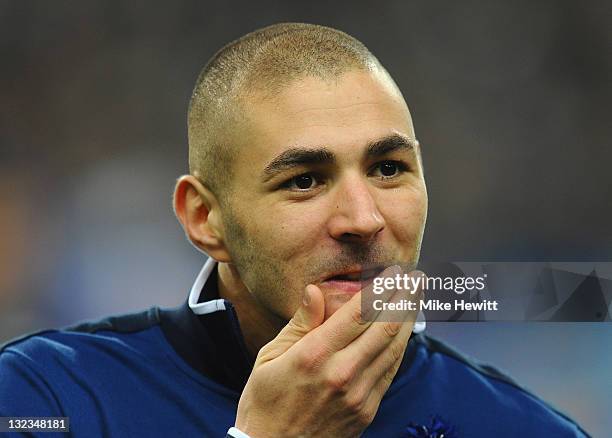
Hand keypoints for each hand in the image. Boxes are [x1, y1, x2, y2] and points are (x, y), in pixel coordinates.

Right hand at [234, 266, 421, 437]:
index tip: (394, 272)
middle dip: (405, 298)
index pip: (358, 313)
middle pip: (385, 328)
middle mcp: (342, 373)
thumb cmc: (264, 401)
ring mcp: (358, 394)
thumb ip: (299, 324)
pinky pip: (391, 371)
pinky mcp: (367, 410)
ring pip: (394, 348)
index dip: (381, 289)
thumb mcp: (270, 357)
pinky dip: (401, 346)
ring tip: (417, 297)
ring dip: (409, 319)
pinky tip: (405, 331)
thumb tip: (315, 291)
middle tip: (417, 277)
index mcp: (314, 356)